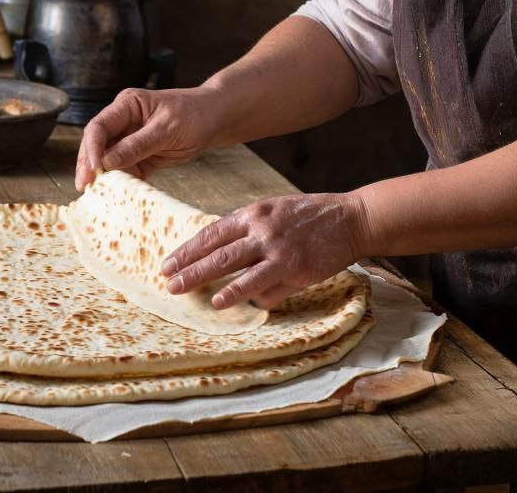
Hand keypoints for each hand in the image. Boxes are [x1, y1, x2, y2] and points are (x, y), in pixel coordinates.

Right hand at [74, 86, 224, 190]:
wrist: (214, 119)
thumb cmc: (194, 115)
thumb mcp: (167, 129)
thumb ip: (138, 145)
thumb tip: (107, 161)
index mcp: (127, 105)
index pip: (99, 126)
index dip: (92, 148)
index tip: (94, 169)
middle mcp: (123, 121)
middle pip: (96, 143)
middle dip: (88, 164)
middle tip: (84, 186)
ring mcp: (129, 139)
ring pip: (107, 159)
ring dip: (101, 176)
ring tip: (94, 195)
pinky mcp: (139, 155)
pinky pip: (124, 170)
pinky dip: (119, 183)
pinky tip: (113, 196)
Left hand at [160, 192, 369, 309]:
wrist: (348, 219)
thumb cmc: (305, 214)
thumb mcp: (270, 210)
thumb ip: (246, 228)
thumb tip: (216, 250)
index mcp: (252, 214)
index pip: (211, 234)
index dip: (187, 251)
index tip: (167, 264)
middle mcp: (262, 231)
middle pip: (220, 255)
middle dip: (192, 271)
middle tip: (170, 284)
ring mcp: (280, 252)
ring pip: (243, 274)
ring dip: (222, 290)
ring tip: (204, 301)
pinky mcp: (298, 271)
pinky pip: (270, 290)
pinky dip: (256, 298)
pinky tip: (245, 305)